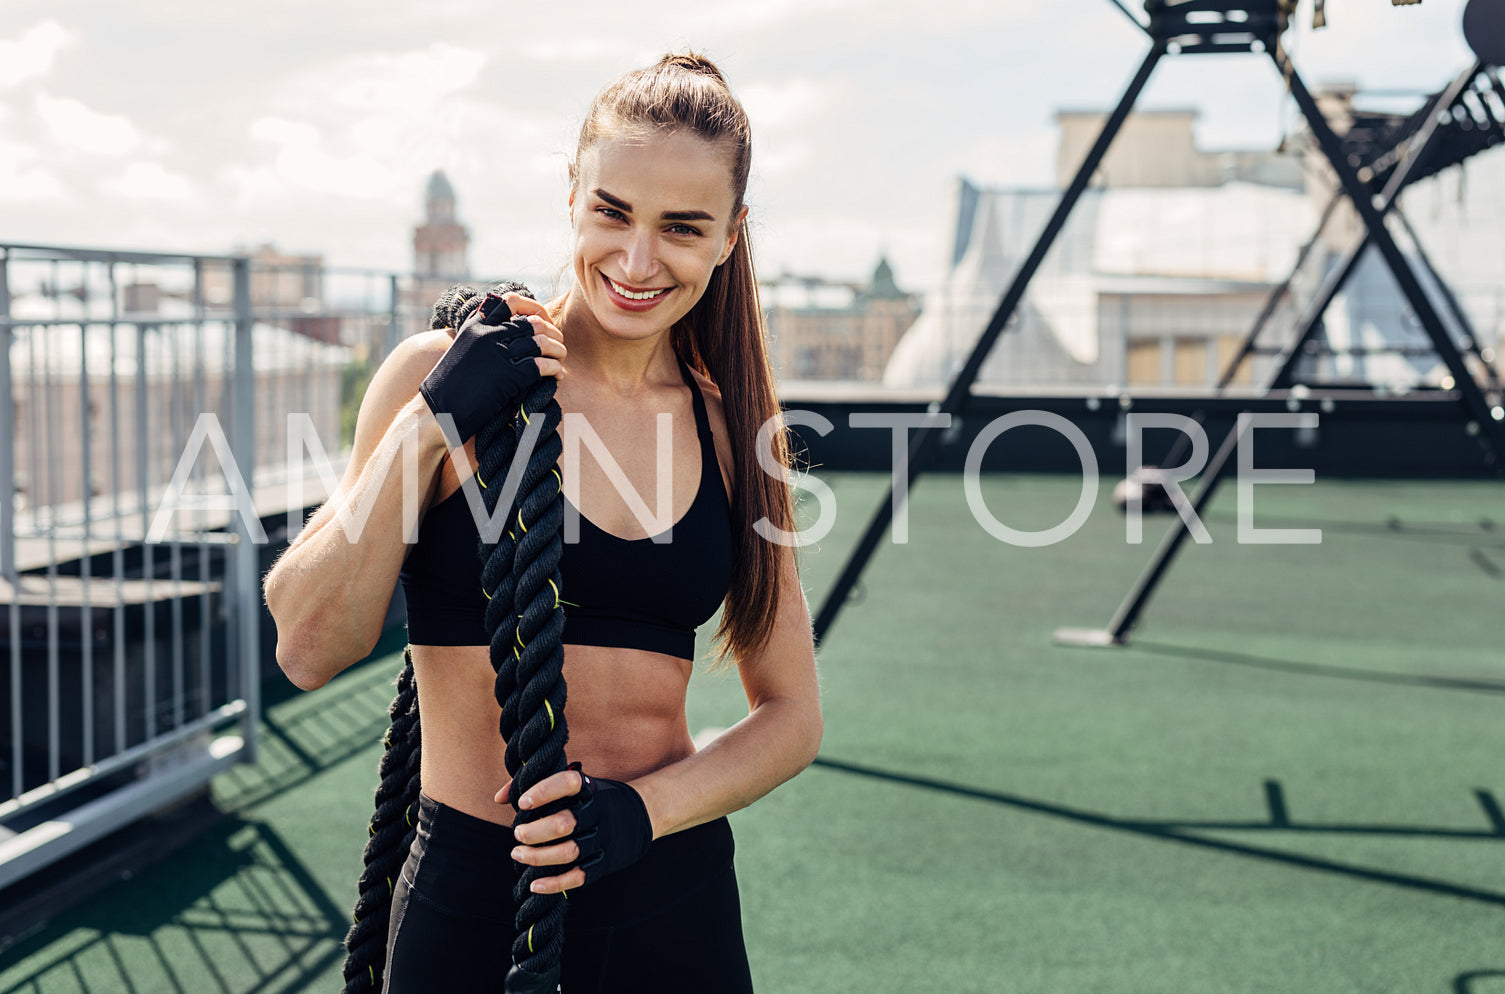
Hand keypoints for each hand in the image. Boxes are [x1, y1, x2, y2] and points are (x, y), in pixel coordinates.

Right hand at [419, 291, 566, 445]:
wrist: (438, 412)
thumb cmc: (451, 387)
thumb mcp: (464, 351)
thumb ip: (486, 338)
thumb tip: (518, 335)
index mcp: (476, 324)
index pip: (512, 301)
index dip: (534, 309)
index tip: (544, 321)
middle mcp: (487, 333)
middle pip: (534, 322)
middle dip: (552, 333)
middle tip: (558, 345)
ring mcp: (497, 353)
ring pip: (542, 343)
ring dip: (558, 351)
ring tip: (560, 361)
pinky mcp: (508, 376)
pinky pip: (543, 366)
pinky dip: (555, 370)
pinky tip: (557, 377)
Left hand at [496, 764, 652, 894]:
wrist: (640, 814)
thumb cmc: (592, 798)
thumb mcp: (574, 785)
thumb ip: (534, 785)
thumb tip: (498, 798)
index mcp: (589, 789)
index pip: (568, 783)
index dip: (544, 791)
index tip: (523, 802)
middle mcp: (597, 813)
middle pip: (565, 823)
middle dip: (535, 831)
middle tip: (517, 834)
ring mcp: (602, 839)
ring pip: (569, 852)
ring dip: (539, 857)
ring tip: (518, 854)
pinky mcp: (603, 863)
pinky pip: (578, 877)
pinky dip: (554, 884)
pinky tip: (534, 885)